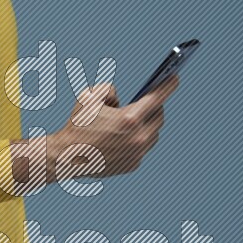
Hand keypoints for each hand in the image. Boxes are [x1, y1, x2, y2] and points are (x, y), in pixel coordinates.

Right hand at [51, 74, 179, 178]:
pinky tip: (131, 133)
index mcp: (129, 119)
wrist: (67, 157)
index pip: (157, 98)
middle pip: (159, 116)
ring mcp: (137, 153)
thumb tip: (121, 100)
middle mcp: (137, 138)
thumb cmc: (77, 125)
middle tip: (151, 98)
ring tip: (141, 116)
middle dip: (155, 106)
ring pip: (153, 133)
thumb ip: (109, 89)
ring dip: (149, 123)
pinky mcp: (133, 165)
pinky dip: (139, 138)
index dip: (168, 85)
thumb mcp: (89, 97)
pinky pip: (143, 147)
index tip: (175, 77)